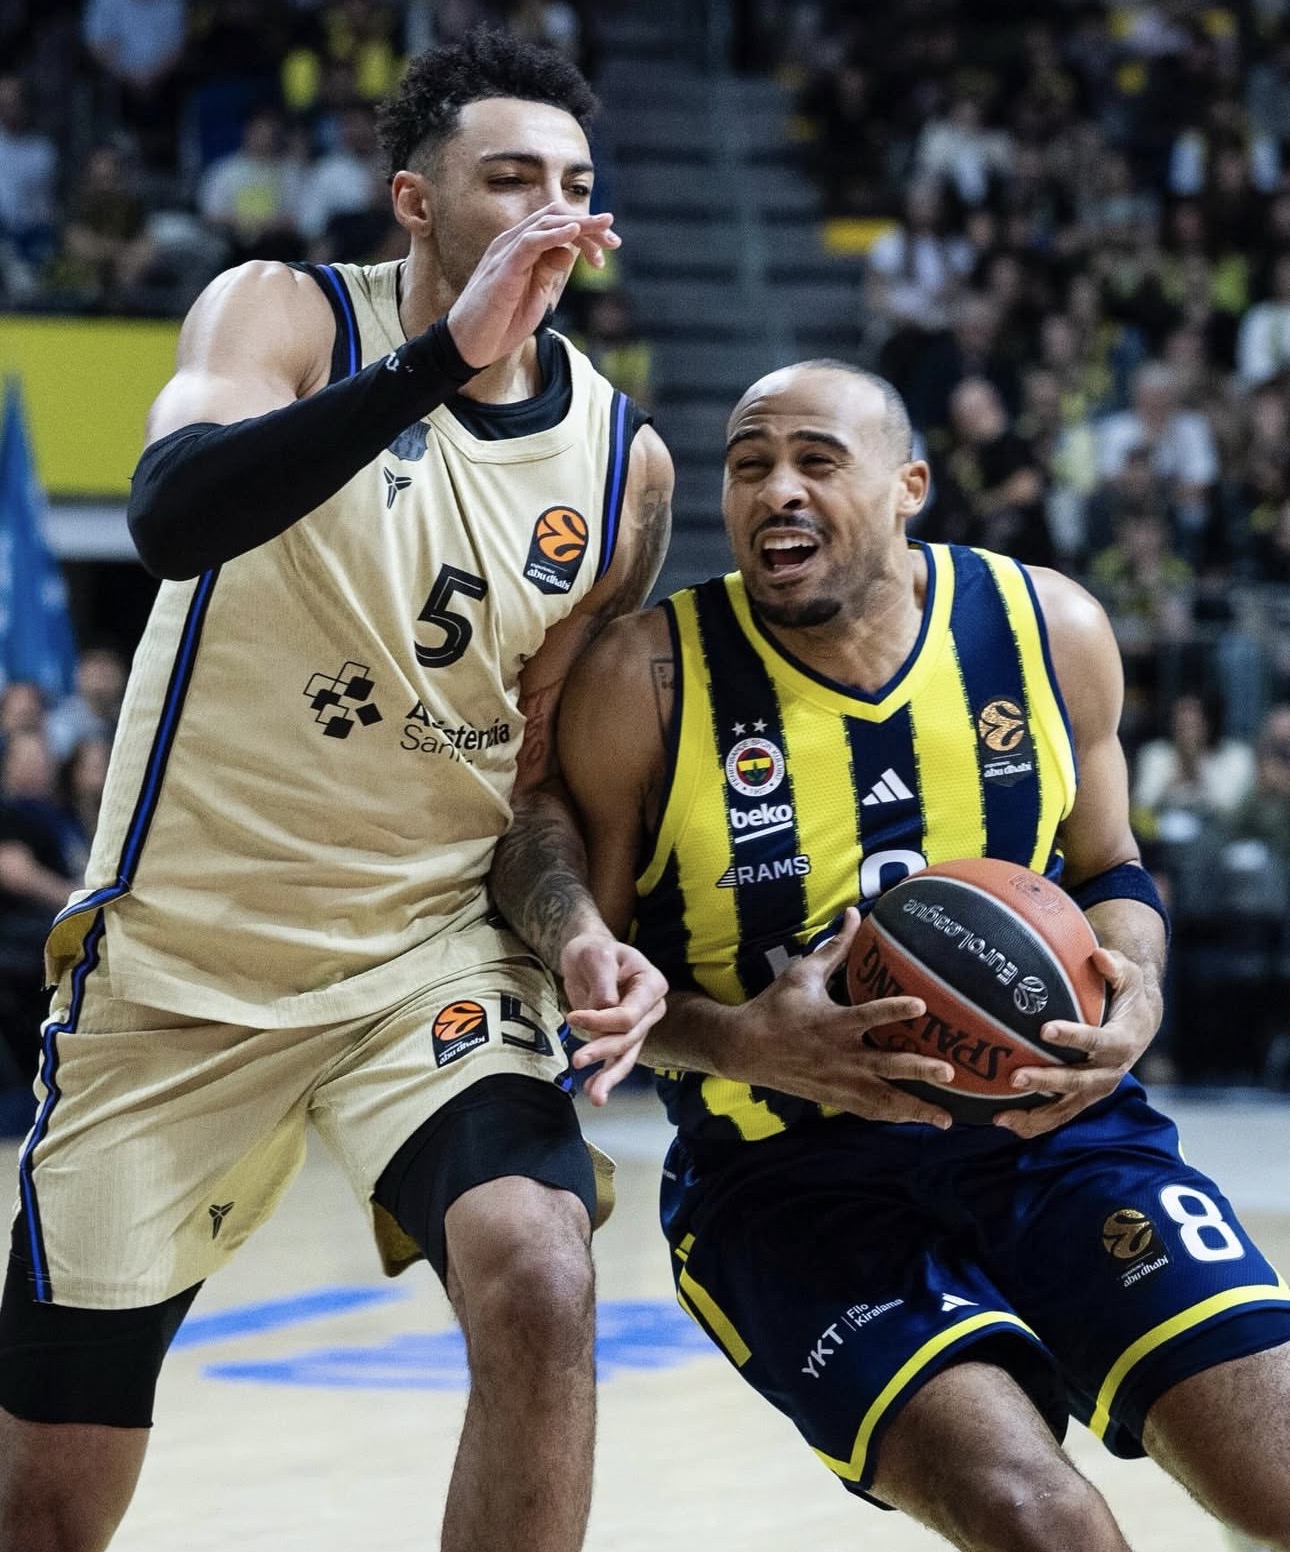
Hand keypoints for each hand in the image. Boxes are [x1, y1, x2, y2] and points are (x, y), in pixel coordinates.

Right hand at [446, 202, 619, 367]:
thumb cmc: (500, 322)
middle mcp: (512, 242)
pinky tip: (574, 234)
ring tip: (604, 229)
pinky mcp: (503, 267)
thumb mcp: (535, 294)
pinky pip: (530, 242)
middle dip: (589, 225)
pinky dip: (554, 236)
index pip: (557, 225)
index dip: (586, 232)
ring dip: (579, 226)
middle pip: (555, 217)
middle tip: (614, 240)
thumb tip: (569, 250)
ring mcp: (506, 252)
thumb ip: (549, 270)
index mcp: (521, 248)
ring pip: (546, 224)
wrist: (469, 344)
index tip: (608, 250)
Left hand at [562, 931, 666, 1105]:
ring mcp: (639, 1025)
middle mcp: (651, 1008)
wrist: (587, 955)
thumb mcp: (597, 956)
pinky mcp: (624, 1036)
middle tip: (576, 1060)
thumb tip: (605, 1009)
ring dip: (609, 1076)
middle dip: (603, 1050)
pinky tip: (592, 1090)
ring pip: (627, 1056)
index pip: (630, 1014)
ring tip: (595, 1097)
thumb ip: (604, 982)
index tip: (573, 1017)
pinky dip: (604, 1075)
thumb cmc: (594, 950)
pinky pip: (616, 1059)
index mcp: (651, 984)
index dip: (603, 1021)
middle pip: (629, 1038)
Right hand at [722, 910, 956, 1127]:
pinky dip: (894, 1116)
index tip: (922, 1005)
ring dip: (915, 1108)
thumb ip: (835, 947)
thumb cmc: (775, 1007)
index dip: (894, 1010)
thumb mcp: (803, 973)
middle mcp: (841, 1055)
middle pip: (886, 1065)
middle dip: (919, 1070)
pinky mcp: (834, 1096)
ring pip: (882, 1099)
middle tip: (950, 1072)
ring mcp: (839, 1081)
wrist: (744, 1048)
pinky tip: (917, 1120)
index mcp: (833, 1022)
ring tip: (946, 1119)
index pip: (868, 1015)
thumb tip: (855, 913)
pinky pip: (869, 1111)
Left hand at [992, 945, 1158, 1137]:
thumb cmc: (1126, 993)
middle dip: (1047, 1081)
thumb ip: (1115, 966)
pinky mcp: (1082, 1098)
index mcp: (1122, 1041)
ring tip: (1001, 1118)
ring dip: (1034, 1115)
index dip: (1074, 1037)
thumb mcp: (1129, 975)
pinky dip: (1032, 1122)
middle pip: (1078, 1081)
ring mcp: (1095, 1089)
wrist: (1140, 1023)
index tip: (1045, 1030)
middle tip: (1015, 1077)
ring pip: (1065, 1108)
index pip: (1099, 1041)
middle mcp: (1110, 1072)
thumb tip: (1100, 955)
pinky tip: (1000, 1120)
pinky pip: (1057, 1114)